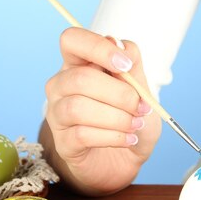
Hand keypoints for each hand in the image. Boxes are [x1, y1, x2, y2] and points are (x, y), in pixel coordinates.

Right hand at [40, 27, 160, 195]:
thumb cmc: (131, 119)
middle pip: (79, 78)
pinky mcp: (63, 143)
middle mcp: (61, 86)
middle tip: (141, 107)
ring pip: (78, 108)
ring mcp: (58, 114)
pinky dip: (113, 137)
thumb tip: (120, 45)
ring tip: (135, 125)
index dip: (98, 48)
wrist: (127, 159)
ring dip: (116, 117)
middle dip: (119, 94)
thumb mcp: (142, 90)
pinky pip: (82, 134)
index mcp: (79, 64)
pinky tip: (128, 139)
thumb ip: (132, 66)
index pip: (72, 40)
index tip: (125, 65)